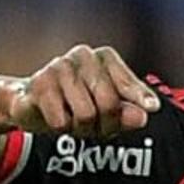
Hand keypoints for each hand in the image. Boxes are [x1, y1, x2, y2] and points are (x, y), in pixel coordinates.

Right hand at [12, 46, 157, 142]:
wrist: (30, 103)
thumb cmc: (75, 103)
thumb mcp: (106, 109)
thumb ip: (127, 111)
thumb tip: (144, 115)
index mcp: (104, 57)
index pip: (127, 83)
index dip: (138, 98)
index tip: (153, 108)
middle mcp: (83, 55)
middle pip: (109, 103)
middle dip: (105, 124)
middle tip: (96, 127)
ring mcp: (59, 67)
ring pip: (86, 115)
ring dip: (81, 128)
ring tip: (73, 120)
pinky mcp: (39, 84)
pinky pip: (61, 121)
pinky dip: (61, 128)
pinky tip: (55, 117)